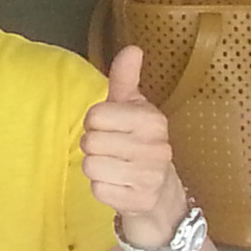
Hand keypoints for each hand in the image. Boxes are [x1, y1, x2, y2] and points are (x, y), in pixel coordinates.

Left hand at [82, 46, 190, 240]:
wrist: (161, 192)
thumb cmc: (138, 142)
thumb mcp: (132, 108)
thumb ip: (125, 79)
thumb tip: (132, 49)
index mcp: (152, 120)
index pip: (94, 116)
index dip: (94, 123)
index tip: (109, 128)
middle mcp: (156, 147)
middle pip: (90, 142)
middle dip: (93, 147)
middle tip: (112, 150)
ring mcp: (150, 176)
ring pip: (91, 166)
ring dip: (96, 168)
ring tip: (115, 167)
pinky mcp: (140, 201)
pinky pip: (98, 190)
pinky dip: (102, 189)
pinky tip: (119, 185)